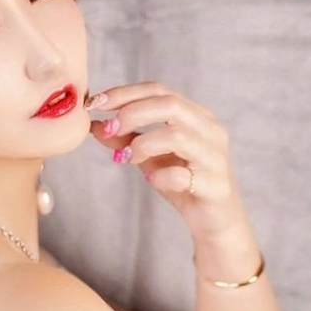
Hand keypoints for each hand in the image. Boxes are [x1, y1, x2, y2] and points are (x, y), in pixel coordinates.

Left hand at [87, 81, 248, 241]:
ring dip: (143, 144)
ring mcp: (214, 157)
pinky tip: (152, 181)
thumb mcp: (149, 158)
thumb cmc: (182, 184)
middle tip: (108, 130)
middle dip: (132, 113)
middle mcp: (209, 130)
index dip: (125, 93)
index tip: (96, 104)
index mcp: (195, 116)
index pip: (159, 90)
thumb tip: (95, 125)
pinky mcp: (215, 186)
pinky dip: (162, 177)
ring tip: (126, 158)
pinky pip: (184, 176)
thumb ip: (126, 140)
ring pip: (177, 136)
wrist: (214, 221)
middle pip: (170, 105)